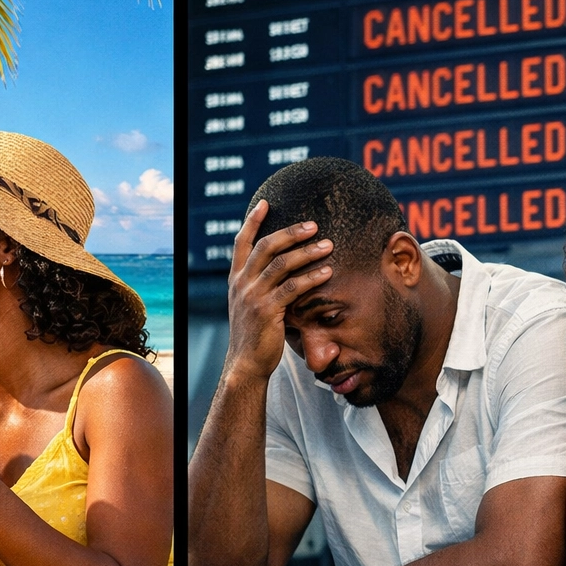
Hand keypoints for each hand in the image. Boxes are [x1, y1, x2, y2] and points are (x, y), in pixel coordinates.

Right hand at [224, 200, 334, 381]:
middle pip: (265, 247)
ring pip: (280, 264)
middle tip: (313, 225)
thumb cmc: (255, 334)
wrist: (246, 363)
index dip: (252, 221)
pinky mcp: (266, 311)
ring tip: (329, 245)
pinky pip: (291, 288)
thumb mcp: (249, 304)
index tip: (265, 203)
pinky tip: (327, 272)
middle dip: (290, 232)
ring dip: (307, 252)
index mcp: (236, 279)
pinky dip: (311, 278)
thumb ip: (259, 285)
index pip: (241, 243)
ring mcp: (252, 296)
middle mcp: (241, 284)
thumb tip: (279, 269)